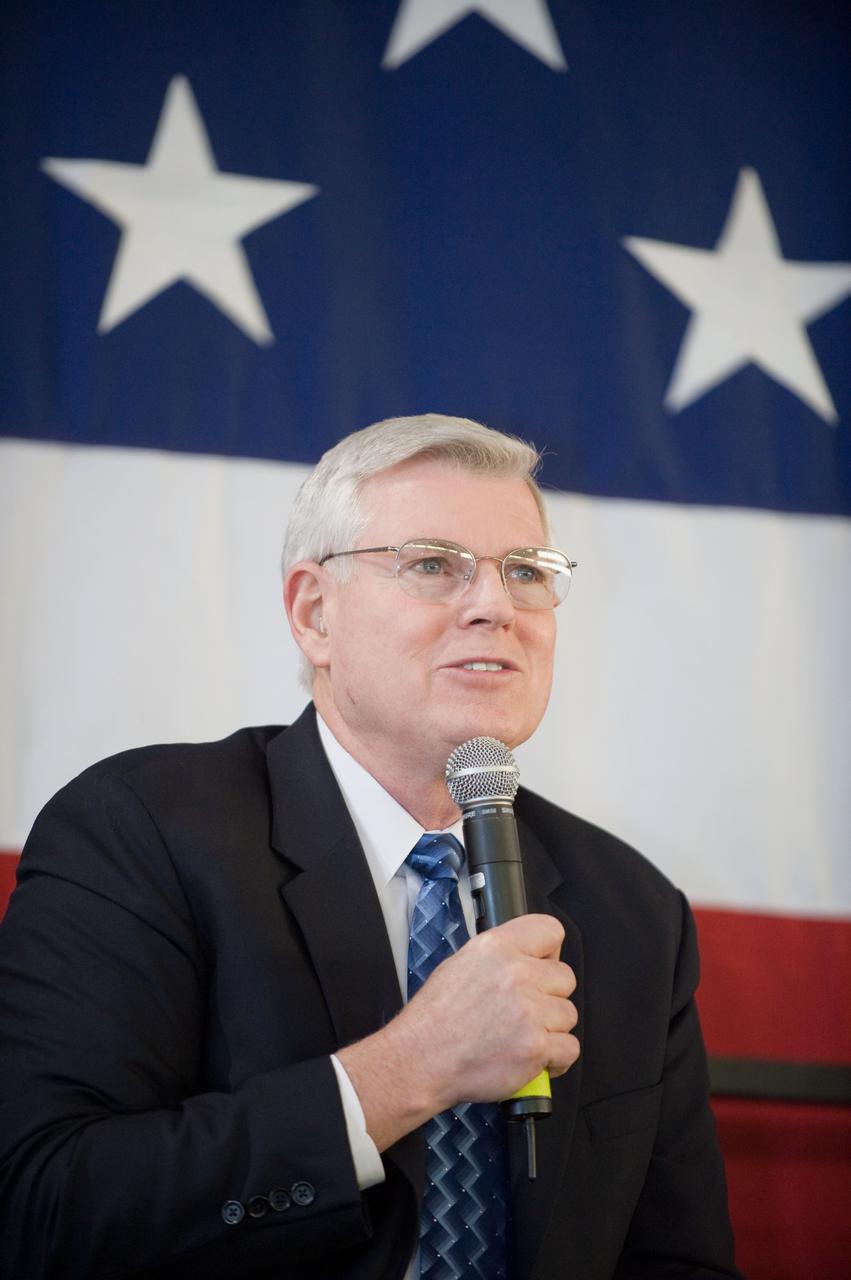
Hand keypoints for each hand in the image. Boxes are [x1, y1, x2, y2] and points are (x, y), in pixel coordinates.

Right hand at [337, 914, 578, 1150]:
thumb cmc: (435, 1018)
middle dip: (550, 996)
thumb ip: (501, 957)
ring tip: (523, 1036)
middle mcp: (517, 973)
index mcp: (497, 947)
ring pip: (568, 1015)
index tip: (541, 968)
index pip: (550, 930)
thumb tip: (530, 961)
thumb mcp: (461, 963)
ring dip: (551, 1029)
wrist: (420, 1059)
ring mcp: (529, 1011)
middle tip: (526, 1010)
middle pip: (565, 978)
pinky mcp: (535, 1047)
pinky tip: (535, 1058)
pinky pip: (570, 1048)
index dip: (549, 953)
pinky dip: (556, 1058)